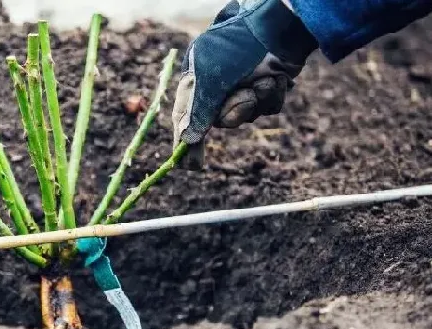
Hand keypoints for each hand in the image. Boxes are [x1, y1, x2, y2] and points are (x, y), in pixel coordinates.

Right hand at [171, 0, 317, 168]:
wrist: (278, 27)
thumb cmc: (236, 48)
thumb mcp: (210, 79)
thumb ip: (197, 111)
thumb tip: (186, 142)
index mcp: (197, 80)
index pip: (186, 117)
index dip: (187, 141)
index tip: (190, 165)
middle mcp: (218, 86)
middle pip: (222, 120)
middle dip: (236, 111)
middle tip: (245, 96)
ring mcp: (243, 86)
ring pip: (247, 116)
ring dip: (257, 101)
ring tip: (263, 79)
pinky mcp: (266, 87)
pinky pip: (267, 107)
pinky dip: (272, 96)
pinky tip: (276, 78)